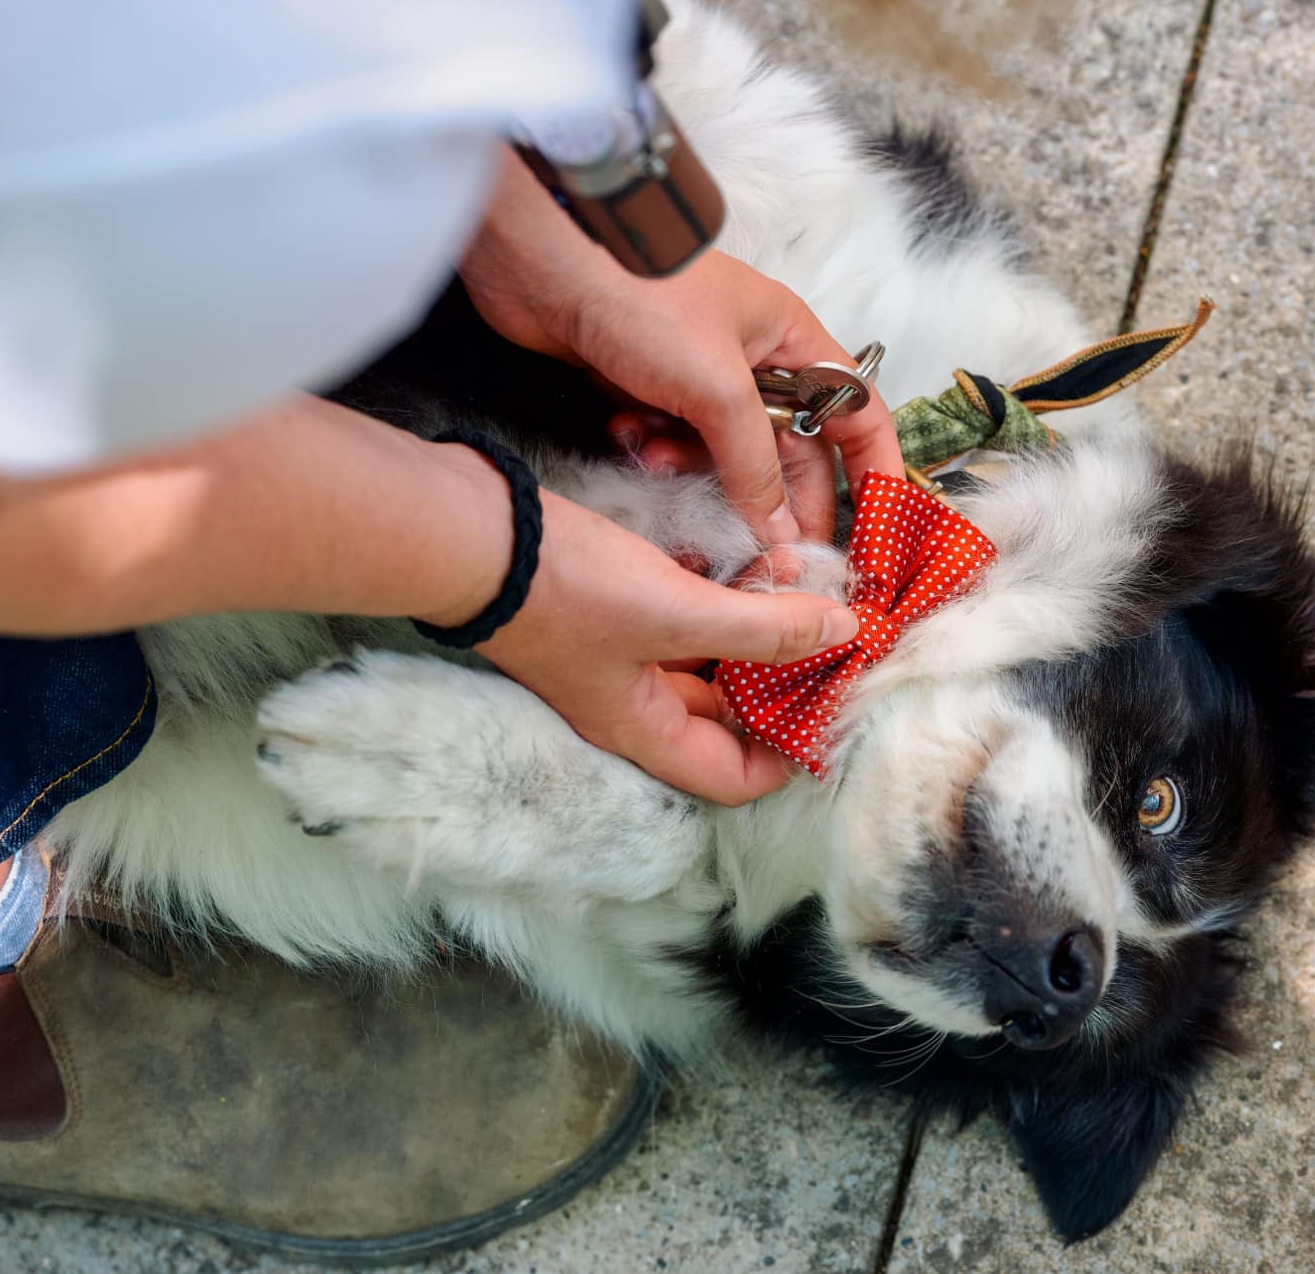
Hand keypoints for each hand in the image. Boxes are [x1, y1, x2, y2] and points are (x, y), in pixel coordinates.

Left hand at [459, 154, 902, 542]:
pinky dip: (653, 449)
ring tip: (662, 458)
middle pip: (790, 451)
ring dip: (696, 470)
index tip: (876, 529)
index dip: (872, 469)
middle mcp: (754, 361)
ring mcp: (700, 377)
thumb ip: (754, 463)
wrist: (542, 260)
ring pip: (722, 456)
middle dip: (774, 498)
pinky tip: (628, 433)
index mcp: (793, 342)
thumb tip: (781, 528)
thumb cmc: (644, 294)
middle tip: (765, 551)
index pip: (856, 413)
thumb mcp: (717, 386)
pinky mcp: (649, 390)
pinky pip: (671, 445)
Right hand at [477, 486, 858, 804]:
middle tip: (834, 646)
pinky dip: (722, 609)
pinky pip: (683, 627)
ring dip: (756, 642)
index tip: (834, 708)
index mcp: (643, 730)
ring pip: (707, 669)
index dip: (787, 757)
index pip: (732, 779)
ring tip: (805, 601)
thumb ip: (763, 628)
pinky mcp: (610, 613)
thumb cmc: (566, 589)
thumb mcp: (677, 612)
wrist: (472, 535)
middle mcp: (631, 707)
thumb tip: (842, 633)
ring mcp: (616, 660)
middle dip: (781, 690)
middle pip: (724, 723)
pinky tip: (753, 572)